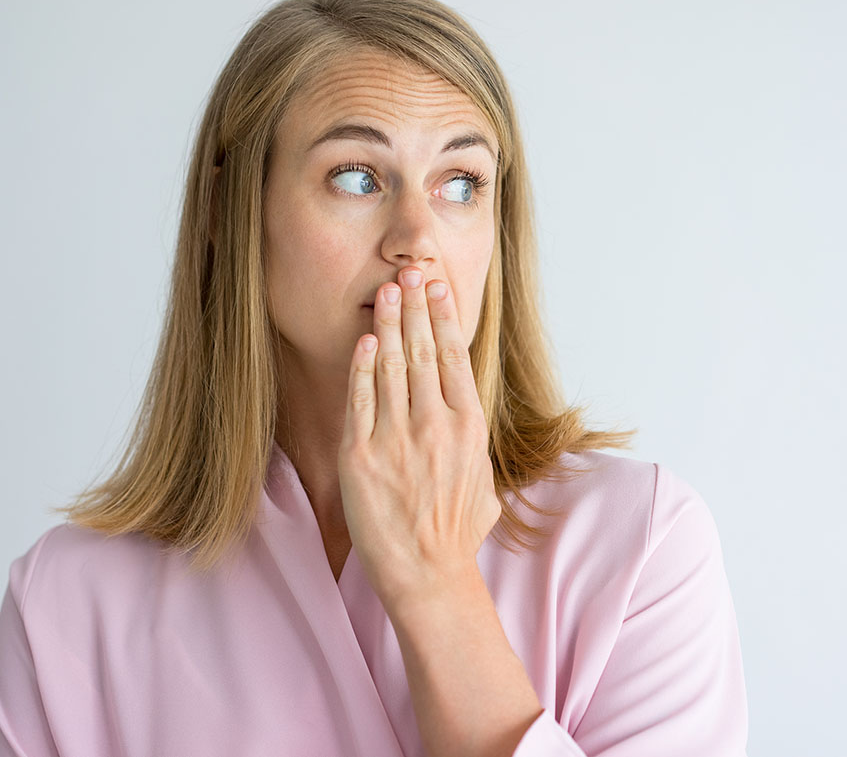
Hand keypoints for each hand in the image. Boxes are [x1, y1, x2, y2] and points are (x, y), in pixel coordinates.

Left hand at [338, 266, 501, 612]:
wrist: (426, 573)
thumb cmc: (456, 532)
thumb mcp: (485, 481)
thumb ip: (474, 442)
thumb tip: (467, 415)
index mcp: (469, 427)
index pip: (455, 358)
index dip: (444, 317)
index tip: (437, 288)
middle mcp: (435, 425)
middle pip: (423, 351)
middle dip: (414, 307)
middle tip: (408, 273)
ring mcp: (397, 438)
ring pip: (392, 367)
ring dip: (389, 324)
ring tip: (385, 292)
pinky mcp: (363, 455)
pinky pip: (361, 400)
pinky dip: (362, 367)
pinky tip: (364, 340)